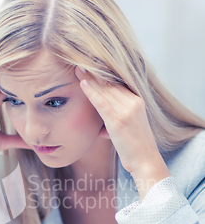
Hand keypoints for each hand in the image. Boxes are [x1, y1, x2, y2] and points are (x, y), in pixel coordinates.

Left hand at [75, 67, 169, 198]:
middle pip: (110, 84)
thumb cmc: (135, 149)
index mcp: (137, 101)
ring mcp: (126, 111)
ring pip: (105, 90)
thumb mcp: (127, 129)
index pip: (117, 84)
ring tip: (77, 69)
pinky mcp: (118, 121)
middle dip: (94, 73)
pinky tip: (83, 84)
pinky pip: (102, 103)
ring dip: (90, 78)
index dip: (102, 75)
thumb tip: (101, 128)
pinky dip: (91, 92)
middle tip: (79, 62)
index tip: (90, 66)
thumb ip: (115, 122)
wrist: (145, 161)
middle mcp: (133, 102)